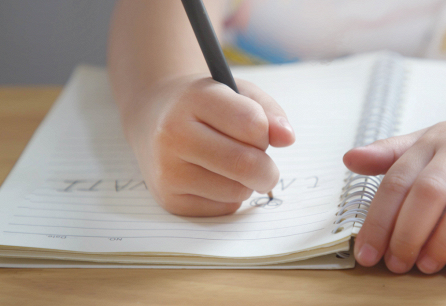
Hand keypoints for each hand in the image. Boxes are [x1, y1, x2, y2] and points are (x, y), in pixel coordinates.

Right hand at [122, 74, 294, 216]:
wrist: (152, 118)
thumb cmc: (203, 106)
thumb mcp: (236, 93)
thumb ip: (268, 112)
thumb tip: (288, 139)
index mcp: (193, 99)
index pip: (252, 123)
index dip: (266, 131)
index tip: (259, 132)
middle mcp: (173, 135)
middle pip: (245, 164)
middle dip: (268, 169)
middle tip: (266, 167)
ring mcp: (167, 171)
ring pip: (237, 191)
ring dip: (247, 183)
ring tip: (231, 166)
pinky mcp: (169, 200)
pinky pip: (224, 208)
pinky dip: (230, 198)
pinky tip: (214, 179)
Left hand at [343, 102, 445, 273]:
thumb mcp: (423, 142)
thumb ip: (387, 154)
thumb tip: (349, 159)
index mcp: (433, 142)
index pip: (398, 180)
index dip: (379, 219)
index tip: (367, 251)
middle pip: (431, 192)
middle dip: (408, 232)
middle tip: (396, 262)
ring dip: (443, 240)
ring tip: (425, 265)